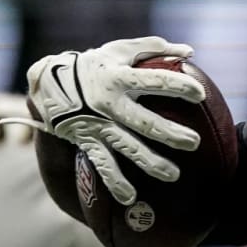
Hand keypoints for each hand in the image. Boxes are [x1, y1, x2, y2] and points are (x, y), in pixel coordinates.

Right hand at [23, 37, 205, 204]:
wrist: (47, 83)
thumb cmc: (94, 65)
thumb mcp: (119, 50)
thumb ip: (154, 48)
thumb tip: (190, 51)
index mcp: (119, 77)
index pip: (153, 80)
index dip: (177, 86)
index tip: (199, 94)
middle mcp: (109, 103)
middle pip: (143, 121)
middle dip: (169, 134)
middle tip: (194, 143)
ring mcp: (97, 124)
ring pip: (126, 147)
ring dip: (149, 162)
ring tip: (172, 175)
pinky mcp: (87, 141)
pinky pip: (102, 164)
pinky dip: (115, 182)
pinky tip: (130, 198)